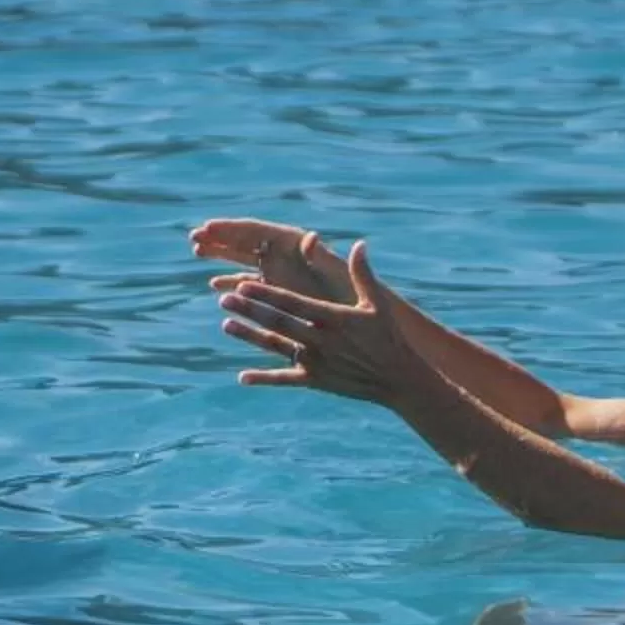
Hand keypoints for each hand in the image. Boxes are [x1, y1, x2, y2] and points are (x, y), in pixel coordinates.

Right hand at [190, 217, 356, 305]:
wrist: (365, 327)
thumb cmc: (355, 299)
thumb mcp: (339, 279)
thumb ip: (324, 259)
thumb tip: (311, 238)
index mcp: (297, 249)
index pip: (259, 232)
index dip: (233, 229)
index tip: (208, 227)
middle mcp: (287, 259)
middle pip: (248, 243)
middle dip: (222, 239)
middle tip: (194, 237)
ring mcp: (282, 277)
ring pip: (247, 263)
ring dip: (223, 257)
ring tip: (198, 252)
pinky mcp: (280, 296)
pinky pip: (253, 286)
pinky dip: (234, 283)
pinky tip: (216, 286)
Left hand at [220, 242, 421, 404]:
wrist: (399, 379)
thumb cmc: (388, 337)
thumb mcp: (377, 304)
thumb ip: (363, 274)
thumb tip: (359, 244)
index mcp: (332, 318)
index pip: (293, 302)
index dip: (267, 293)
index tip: (245, 283)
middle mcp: (320, 340)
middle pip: (278, 323)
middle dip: (250, 310)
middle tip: (225, 297)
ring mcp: (316, 362)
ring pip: (276, 348)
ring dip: (250, 337)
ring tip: (225, 325)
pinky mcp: (316, 381)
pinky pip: (286, 379)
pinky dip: (264, 378)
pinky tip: (242, 377)